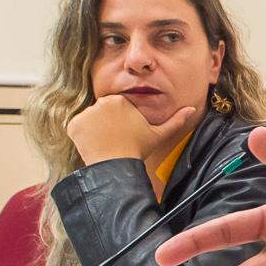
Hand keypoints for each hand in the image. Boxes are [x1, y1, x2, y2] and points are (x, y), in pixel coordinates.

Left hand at [66, 95, 195, 165]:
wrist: (116, 165)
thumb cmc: (137, 149)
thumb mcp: (159, 134)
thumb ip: (175, 120)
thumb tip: (191, 109)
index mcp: (120, 100)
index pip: (116, 107)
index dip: (120, 122)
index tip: (124, 134)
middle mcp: (101, 103)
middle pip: (102, 112)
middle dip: (106, 124)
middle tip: (114, 139)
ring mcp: (86, 114)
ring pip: (90, 120)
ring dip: (94, 130)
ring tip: (105, 143)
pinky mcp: (74, 125)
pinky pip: (78, 128)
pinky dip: (83, 136)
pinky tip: (94, 144)